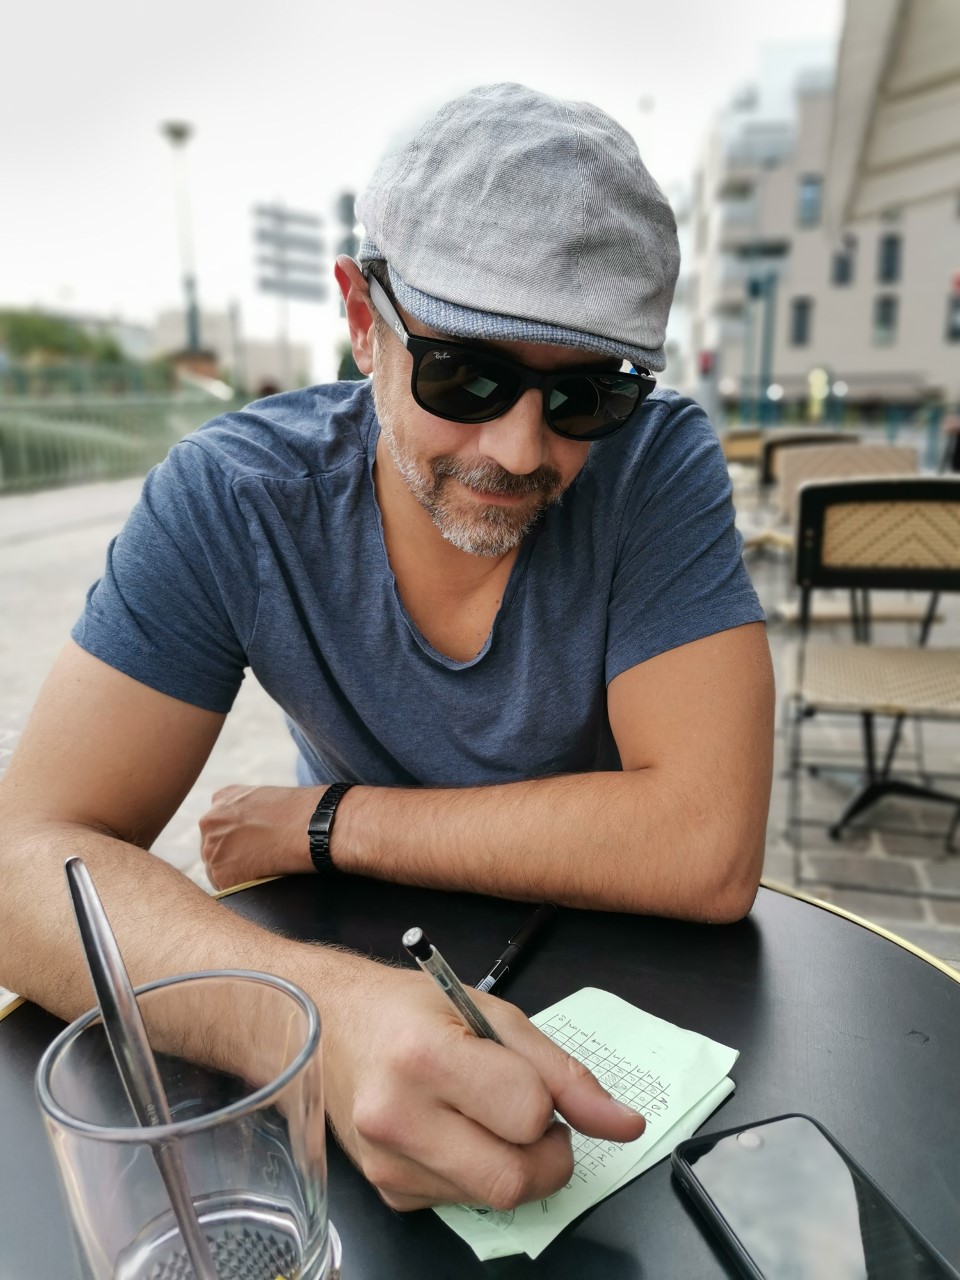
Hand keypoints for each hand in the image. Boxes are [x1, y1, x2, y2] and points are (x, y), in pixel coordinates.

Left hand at [199, 784, 317, 888]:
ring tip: (262, 867)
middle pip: (213, 846)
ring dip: (235, 871)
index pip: (218, 825)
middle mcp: (210, 821)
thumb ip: (244, 808)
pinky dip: (241, 886)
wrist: (313, 826)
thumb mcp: (265, 796)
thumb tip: (245, 827)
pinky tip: (261, 876)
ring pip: (217, 867)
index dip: (234, 836)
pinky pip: (226, 887)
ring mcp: (212, 848)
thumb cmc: (301, 810)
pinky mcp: (222, 874)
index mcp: (221, 799)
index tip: (250, 842)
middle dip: (230, 854)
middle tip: (257, 858)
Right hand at [317, 960, 645, 1211]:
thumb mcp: (494, 1015)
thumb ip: (564, 1073)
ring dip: (512, 1162)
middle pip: (513, 1179)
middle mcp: (397, 1117)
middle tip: (535, 1118)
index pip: (528, 1114)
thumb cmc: (413, 1009)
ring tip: (487, 1115)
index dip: (547, 1100)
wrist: (333, 1024)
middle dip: (547, 1154)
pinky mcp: (386, 1193)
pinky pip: (462, 1202)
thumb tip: (626, 1124)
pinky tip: (454, 1132)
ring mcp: (387, 1163)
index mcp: (426, 1057)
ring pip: (493, 1197)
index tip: (531, 1080)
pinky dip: (477, 1172)